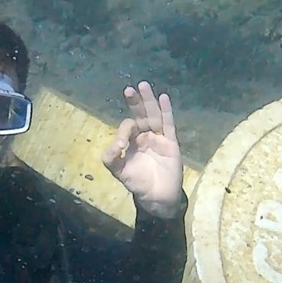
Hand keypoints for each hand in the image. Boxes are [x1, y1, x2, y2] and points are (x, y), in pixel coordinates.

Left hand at [101, 81, 183, 218]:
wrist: (157, 197)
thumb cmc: (138, 183)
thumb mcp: (118, 171)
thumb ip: (111, 158)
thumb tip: (116, 145)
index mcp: (132, 141)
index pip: (128, 127)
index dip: (123, 132)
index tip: (121, 147)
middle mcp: (145, 136)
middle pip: (140, 114)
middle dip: (135, 102)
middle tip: (129, 89)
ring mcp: (159, 138)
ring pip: (154, 115)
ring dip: (149, 101)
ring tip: (144, 85)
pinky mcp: (171, 143)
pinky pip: (168, 125)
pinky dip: (166, 111)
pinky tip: (163, 98)